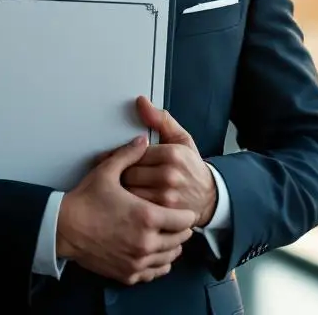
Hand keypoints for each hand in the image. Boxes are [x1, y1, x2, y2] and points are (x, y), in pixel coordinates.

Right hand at [57, 135, 195, 285]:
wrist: (63, 228)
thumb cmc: (86, 199)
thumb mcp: (107, 171)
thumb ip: (129, 154)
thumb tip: (143, 140)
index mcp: (148, 217)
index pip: (185, 220)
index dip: (184, 212)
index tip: (180, 208)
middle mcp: (147, 243)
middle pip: (181, 240)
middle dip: (180, 229)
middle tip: (173, 220)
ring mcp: (138, 261)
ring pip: (170, 257)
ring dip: (171, 246)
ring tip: (165, 235)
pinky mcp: (129, 274)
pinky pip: (156, 272)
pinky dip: (158, 263)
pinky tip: (153, 252)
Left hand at [123, 97, 217, 227]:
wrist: (208, 197)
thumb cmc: (191, 166)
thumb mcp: (181, 138)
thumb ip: (160, 120)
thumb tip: (141, 102)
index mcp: (172, 154)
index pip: (134, 152)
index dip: (118, 155)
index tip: (108, 157)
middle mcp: (170, 175)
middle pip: (128, 172)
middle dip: (117, 172)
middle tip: (110, 172)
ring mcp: (166, 197)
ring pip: (129, 191)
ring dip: (119, 189)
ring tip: (115, 186)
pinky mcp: (163, 215)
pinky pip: (136, 208)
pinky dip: (128, 204)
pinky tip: (126, 200)